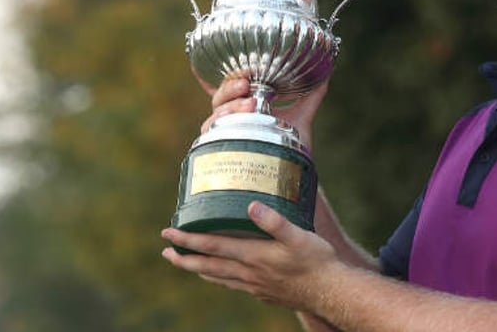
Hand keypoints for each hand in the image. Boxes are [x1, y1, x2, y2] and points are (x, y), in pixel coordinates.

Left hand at [161, 202, 341, 311]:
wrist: (330, 292)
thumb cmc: (316, 262)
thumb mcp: (298, 236)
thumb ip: (274, 221)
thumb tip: (252, 205)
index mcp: (253, 256)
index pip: (212, 246)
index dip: (188, 239)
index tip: (169, 233)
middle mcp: (249, 272)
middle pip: (208, 265)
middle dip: (184, 258)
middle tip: (166, 252)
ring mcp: (255, 285)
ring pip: (218, 277)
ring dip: (198, 270)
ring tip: (185, 264)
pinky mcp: (263, 292)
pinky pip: (233, 285)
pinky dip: (220, 279)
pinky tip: (222, 277)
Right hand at [200, 75, 328, 149]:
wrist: (290, 175)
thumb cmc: (292, 146)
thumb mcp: (302, 117)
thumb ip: (312, 96)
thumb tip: (326, 73)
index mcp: (247, 106)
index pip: (234, 85)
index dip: (237, 76)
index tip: (251, 71)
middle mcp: (232, 119)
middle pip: (220, 97)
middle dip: (231, 88)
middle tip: (247, 85)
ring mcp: (225, 135)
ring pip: (215, 116)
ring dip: (229, 107)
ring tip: (249, 104)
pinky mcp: (221, 151)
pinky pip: (210, 137)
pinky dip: (217, 127)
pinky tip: (230, 123)